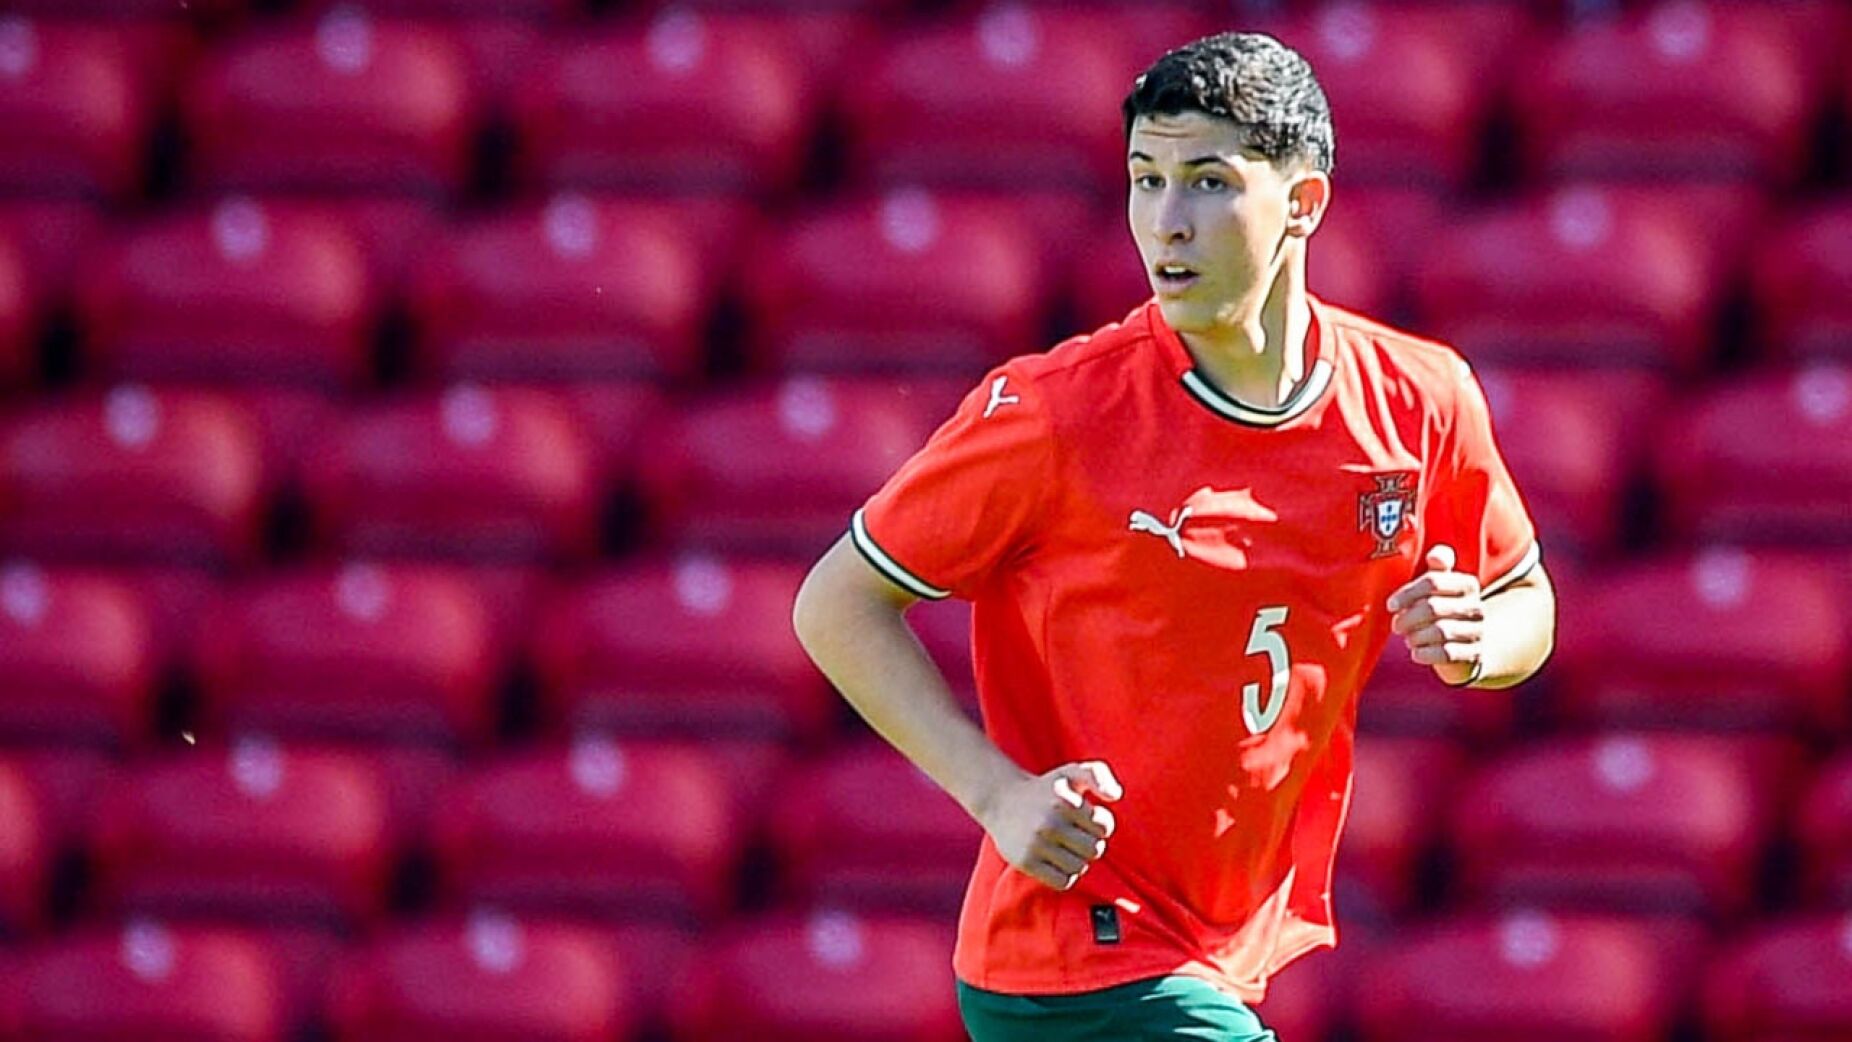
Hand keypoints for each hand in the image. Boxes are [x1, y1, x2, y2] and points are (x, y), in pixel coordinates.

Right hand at [977, 761, 1120, 890]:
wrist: (1001, 800)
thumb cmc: (1045, 789)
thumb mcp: (1071, 772)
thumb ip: (1098, 774)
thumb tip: (1115, 796)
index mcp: (1065, 800)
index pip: (1104, 827)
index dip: (1100, 825)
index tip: (1086, 820)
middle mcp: (1050, 822)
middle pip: (1094, 850)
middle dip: (1089, 844)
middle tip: (1075, 836)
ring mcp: (1036, 844)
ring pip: (1080, 868)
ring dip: (1077, 861)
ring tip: (1064, 848)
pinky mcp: (1026, 862)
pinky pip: (1063, 882)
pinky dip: (1064, 875)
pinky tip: (1056, 861)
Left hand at [1387, 544, 1483, 685]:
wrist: (1468, 645)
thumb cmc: (1444, 611)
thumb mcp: (1440, 588)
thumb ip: (1437, 569)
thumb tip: (1436, 554)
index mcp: (1467, 584)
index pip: (1433, 582)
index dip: (1407, 593)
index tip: (1390, 605)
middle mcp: (1476, 607)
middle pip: (1433, 607)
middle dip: (1408, 618)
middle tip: (1396, 625)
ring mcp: (1478, 631)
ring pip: (1439, 631)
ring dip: (1415, 636)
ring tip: (1408, 639)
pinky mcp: (1474, 655)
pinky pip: (1446, 653)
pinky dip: (1425, 653)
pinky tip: (1416, 652)